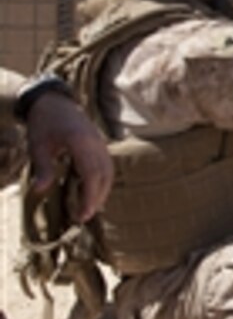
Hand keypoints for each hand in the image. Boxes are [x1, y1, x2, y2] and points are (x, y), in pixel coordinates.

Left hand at [25, 92, 113, 222]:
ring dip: (102, 190)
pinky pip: (106, 165)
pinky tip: (93, 189)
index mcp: (80, 142)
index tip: (82, 214)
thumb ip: (43, 168)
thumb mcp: (37, 146)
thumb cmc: (42, 123)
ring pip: (108, 171)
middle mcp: (95, 143)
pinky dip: (102, 180)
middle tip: (84, 216)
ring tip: (90, 207)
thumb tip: (40, 190)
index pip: (91, 175)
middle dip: (97, 198)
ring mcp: (100, 142)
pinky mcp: (99, 143)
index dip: (89, 197)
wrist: (52, 101)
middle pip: (104, 175)